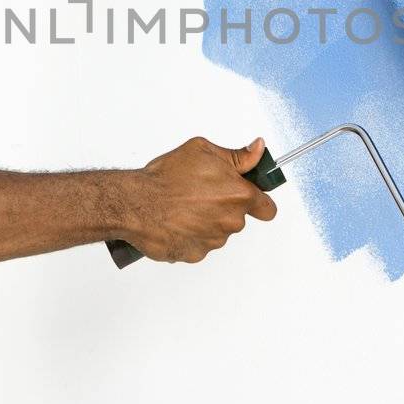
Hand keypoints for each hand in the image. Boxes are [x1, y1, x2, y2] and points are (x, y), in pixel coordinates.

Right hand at [125, 136, 278, 262]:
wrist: (135, 203)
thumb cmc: (166, 177)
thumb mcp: (204, 151)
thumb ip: (238, 156)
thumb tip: (258, 149)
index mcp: (238, 195)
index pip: (267, 208)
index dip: (260, 202)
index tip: (251, 198)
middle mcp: (230, 221)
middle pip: (237, 218)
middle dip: (224, 207)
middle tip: (201, 194)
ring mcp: (213, 241)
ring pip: (217, 232)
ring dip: (206, 222)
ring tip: (183, 207)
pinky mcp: (194, 254)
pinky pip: (199, 245)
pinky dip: (189, 235)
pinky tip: (175, 221)